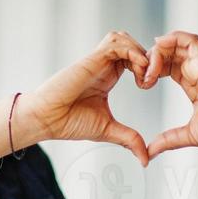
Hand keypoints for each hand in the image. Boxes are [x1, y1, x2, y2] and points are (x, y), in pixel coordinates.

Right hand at [20, 30, 155, 165]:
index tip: (148, 86)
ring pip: (124, 38)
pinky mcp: (91, 59)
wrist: (48, 121)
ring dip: (140, 53)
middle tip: (150, 80)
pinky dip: (132, 53)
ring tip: (144, 76)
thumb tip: (146, 160)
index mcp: (108, 75)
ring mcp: (96, 60)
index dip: (147, 66)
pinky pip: (116, 43)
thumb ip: (130, 139)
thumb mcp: (109, 130)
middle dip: (148, 58)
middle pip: (132, 43)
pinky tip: (136, 74)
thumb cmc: (70, 123)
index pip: (134, 57)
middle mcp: (103, 65)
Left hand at [143, 30, 197, 157]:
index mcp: (192, 84)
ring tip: (149, 66)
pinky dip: (174, 37)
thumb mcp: (188, 135)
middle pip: (170, 53)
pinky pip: (190, 41)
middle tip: (142, 75)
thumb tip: (150, 152)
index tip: (143, 83)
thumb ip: (168, 140)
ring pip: (177, 45)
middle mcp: (196, 72)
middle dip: (152, 59)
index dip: (153, 69)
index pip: (168, 67)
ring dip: (159, 50)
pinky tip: (160, 44)